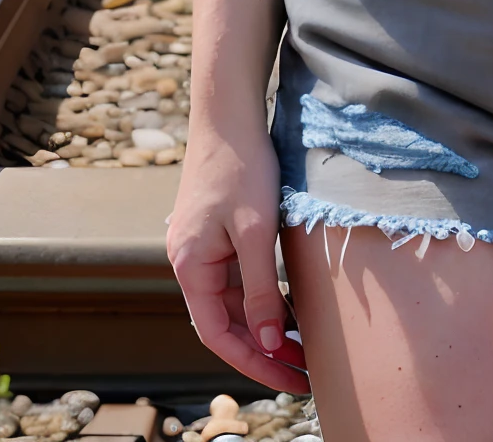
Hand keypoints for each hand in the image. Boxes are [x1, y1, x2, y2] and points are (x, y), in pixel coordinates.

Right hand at [167, 121, 307, 391]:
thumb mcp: (256, 231)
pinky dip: (262, 297)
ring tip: (301, 347)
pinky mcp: (218, 233)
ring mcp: (203, 247)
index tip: (288, 380)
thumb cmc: (242, 167)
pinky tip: (289, 307)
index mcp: (190, 267)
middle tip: (302, 373)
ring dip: (263, 326)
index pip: (218, 334)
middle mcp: (190, 262)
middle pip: (225, 322)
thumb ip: (261, 290)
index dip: (252, 363)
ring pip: (233, 302)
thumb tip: (266, 343)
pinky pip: (239, 278)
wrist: (230, 113)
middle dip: (262, 350)